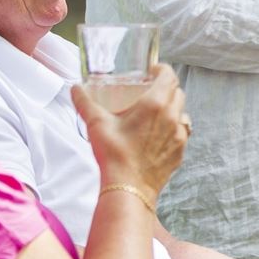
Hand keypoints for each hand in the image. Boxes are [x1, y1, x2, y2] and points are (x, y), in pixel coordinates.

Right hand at [72, 66, 189, 192]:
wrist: (128, 188)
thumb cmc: (114, 155)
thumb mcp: (96, 124)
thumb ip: (84, 102)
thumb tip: (75, 89)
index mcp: (155, 104)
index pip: (169, 76)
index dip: (162, 70)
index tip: (152, 71)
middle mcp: (172, 117)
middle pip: (177, 92)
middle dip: (166, 88)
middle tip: (150, 91)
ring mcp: (179, 136)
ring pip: (183, 113)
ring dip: (172, 108)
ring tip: (156, 113)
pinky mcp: (179, 152)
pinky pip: (182, 133)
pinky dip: (173, 129)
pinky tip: (158, 134)